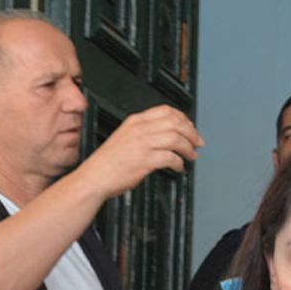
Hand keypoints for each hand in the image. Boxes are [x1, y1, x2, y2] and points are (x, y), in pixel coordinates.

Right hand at [76, 105, 203, 199]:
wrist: (94, 178)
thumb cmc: (106, 163)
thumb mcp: (123, 138)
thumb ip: (143, 133)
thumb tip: (167, 135)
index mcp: (134, 122)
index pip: (166, 111)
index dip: (183, 118)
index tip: (189, 127)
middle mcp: (139, 130)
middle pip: (176, 123)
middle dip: (191, 133)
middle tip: (196, 142)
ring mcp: (142, 144)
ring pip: (176, 138)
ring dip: (188, 148)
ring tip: (191, 155)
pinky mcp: (145, 160)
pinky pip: (171, 158)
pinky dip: (178, 162)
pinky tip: (178, 166)